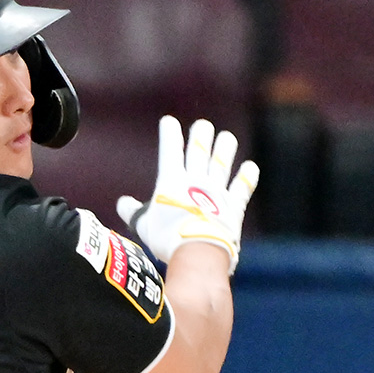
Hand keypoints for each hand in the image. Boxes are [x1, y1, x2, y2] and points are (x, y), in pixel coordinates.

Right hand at [116, 116, 258, 273]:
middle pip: (199, 152)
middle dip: (200, 136)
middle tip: (203, 125)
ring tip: (227, 137)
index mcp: (171, 182)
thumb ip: (133, 212)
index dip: (169, 134)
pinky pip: (241, 189)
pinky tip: (250, 167)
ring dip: (225, 150)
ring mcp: (216, 192)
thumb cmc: (166, 239)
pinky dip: (246, 178)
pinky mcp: (233, 207)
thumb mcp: (143, 225)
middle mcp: (195, 181)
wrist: (199, 252)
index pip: (170, 151)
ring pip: (221, 164)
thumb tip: (123, 204)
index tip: (169, 121)